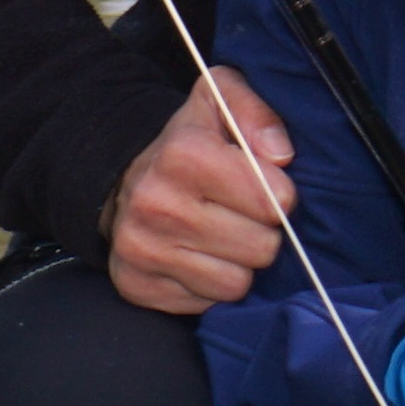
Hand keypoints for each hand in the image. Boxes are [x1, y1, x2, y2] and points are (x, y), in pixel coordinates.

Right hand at [106, 67, 293, 313]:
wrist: (123, 177)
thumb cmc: (190, 141)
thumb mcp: (221, 101)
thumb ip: (256, 111)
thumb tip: (281, 153)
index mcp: (183, 153)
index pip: (272, 202)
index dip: (280, 196)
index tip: (265, 188)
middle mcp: (154, 202)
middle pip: (260, 248)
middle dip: (262, 233)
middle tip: (242, 216)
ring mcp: (139, 247)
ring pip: (234, 284)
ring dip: (237, 265)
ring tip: (221, 237)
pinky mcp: (133, 284)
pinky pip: (204, 305)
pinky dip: (207, 286)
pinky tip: (196, 256)